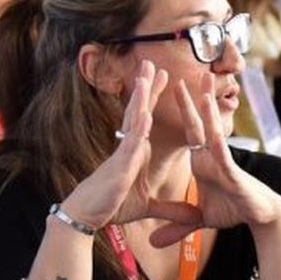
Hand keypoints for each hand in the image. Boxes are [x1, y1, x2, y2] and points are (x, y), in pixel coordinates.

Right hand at [59, 61, 200, 236]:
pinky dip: (138, 130)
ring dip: (141, 99)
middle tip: (152, 63)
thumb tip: (193, 215)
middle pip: (138, 111)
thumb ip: (171, 208)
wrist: (88, 217)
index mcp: (136, 151)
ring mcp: (123, 155)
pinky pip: (130, 146)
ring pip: (133, 121)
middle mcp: (129, 147)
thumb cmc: (111, 205)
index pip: (146, 118)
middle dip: (146, 88)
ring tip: (146, 76)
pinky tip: (145, 114)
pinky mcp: (120, 168)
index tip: (165, 77)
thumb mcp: (148, 207)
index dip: (154, 98)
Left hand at [154, 73, 280, 245]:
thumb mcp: (199, 219)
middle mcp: (212, 156)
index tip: (164, 93)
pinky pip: (224, 157)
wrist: (261, 216)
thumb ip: (176, 226)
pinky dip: (219, 145)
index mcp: (201, 160)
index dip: (176, 113)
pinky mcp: (234, 175)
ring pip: (214, 132)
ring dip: (208, 110)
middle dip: (190, 100)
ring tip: (203, 87)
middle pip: (198, 123)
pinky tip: (215, 132)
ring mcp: (224, 162)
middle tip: (181, 74)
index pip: (187, 131)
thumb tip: (152, 243)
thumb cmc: (233, 210)